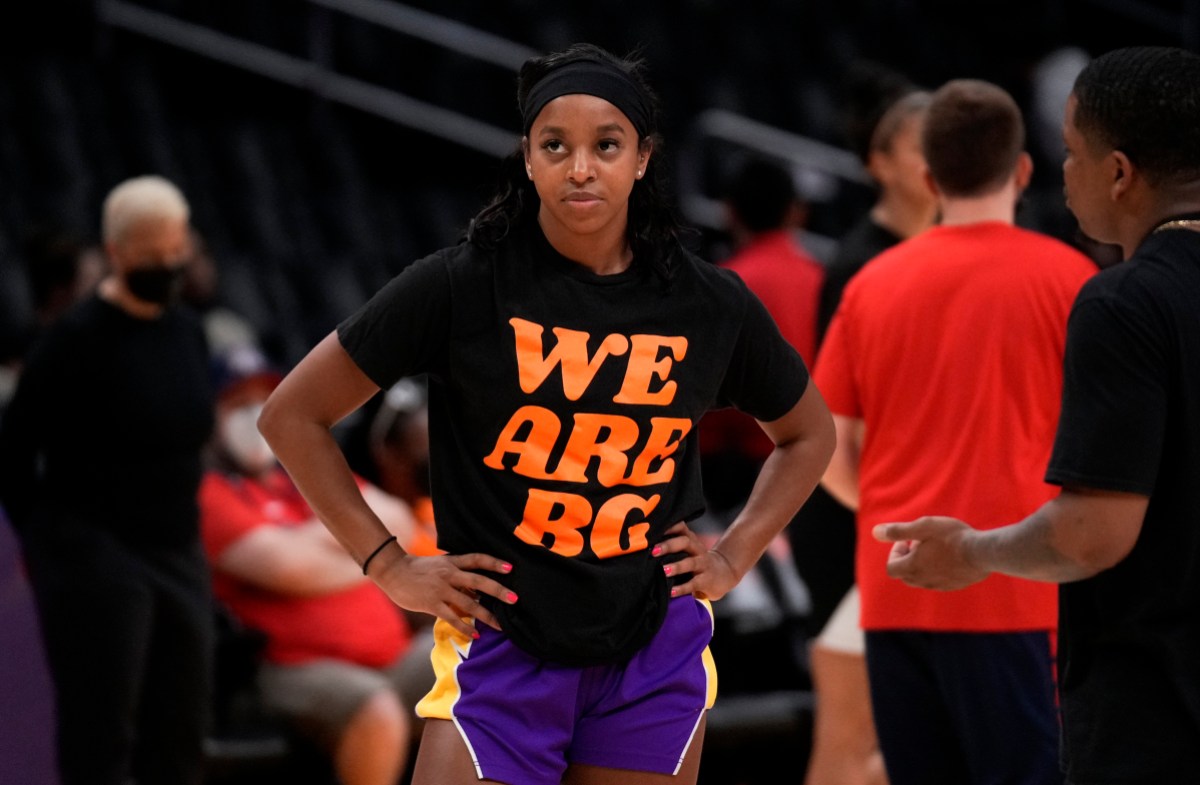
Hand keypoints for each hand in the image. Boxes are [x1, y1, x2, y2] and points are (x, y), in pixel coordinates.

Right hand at [373, 552, 515, 638]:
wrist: (393, 571)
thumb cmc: (418, 570)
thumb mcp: (439, 566)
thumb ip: (456, 575)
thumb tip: (476, 590)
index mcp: (452, 562)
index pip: (477, 559)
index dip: (494, 562)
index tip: (511, 567)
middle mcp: (449, 574)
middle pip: (479, 581)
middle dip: (498, 591)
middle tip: (515, 599)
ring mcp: (440, 589)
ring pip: (469, 603)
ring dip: (486, 615)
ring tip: (500, 625)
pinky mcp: (431, 603)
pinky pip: (452, 617)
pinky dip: (465, 627)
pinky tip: (475, 634)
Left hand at [653, 521, 738, 600]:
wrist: (724, 573)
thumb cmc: (696, 561)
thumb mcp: (687, 550)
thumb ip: (671, 547)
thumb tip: (642, 548)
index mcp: (690, 540)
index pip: (680, 527)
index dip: (669, 526)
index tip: (653, 529)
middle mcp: (697, 549)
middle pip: (685, 542)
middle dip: (669, 546)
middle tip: (653, 551)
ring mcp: (703, 564)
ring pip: (690, 563)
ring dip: (676, 567)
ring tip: (664, 571)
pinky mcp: (707, 580)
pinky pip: (694, 583)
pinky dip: (682, 588)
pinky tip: (672, 591)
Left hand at [872, 516, 988, 590]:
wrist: (983, 552)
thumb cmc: (952, 537)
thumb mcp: (923, 526)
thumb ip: (898, 531)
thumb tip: (875, 532)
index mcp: (913, 567)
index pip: (891, 568)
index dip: (895, 553)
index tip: (908, 540)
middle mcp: (924, 581)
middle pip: (905, 574)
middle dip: (907, 558)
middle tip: (921, 542)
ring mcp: (939, 585)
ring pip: (921, 578)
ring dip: (921, 564)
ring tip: (935, 547)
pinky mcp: (953, 586)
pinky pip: (936, 581)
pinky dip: (935, 570)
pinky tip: (949, 555)